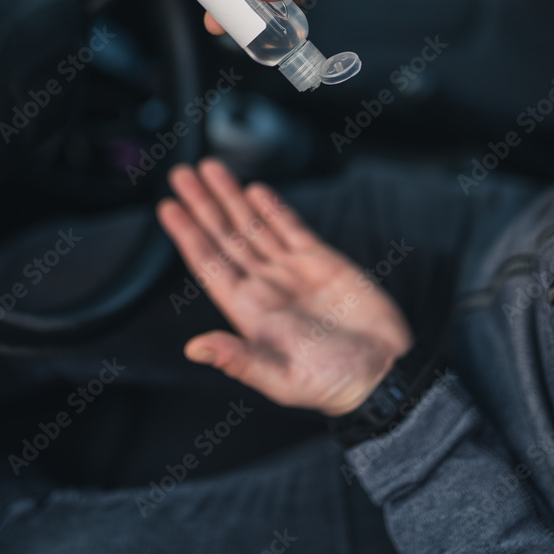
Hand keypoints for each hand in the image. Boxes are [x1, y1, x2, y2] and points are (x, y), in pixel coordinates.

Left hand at [157, 159, 412, 415]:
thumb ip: (239, 360)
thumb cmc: (334, 385)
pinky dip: (273, 208)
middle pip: (225, 237)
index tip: (168, 208)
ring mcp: (292, 271)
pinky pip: (291, 227)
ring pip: (253, 226)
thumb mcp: (282, 378)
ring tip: (210, 169)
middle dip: (203, 205)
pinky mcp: (323, 261)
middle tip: (182, 174)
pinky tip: (255, 191)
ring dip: (231, 197)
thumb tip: (194, 349)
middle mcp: (265, 286)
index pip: (209, 264)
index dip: (187, 235)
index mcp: (249, 311)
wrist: (385, 374)